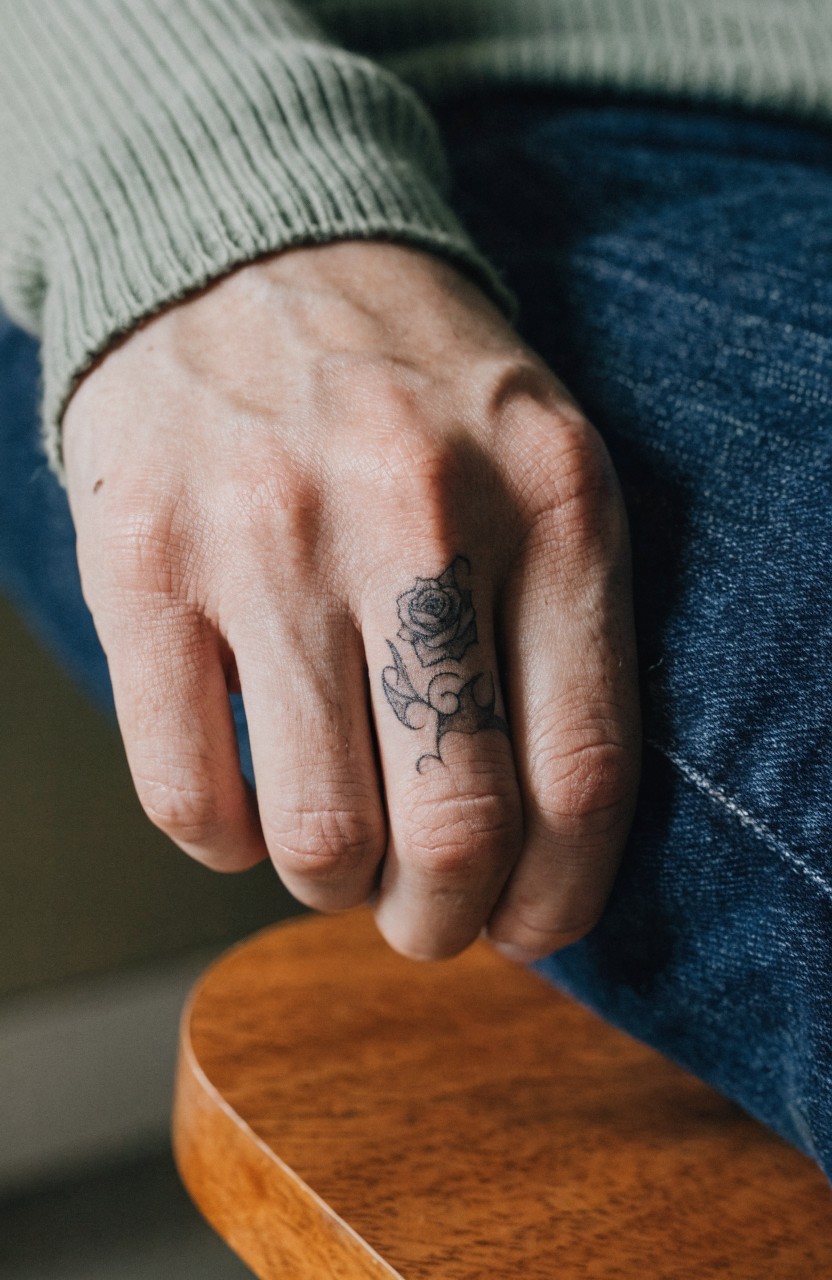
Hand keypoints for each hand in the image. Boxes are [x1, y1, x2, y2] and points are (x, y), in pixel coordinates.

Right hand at [63, 240, 639, 960]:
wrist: (250, 252)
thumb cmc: (415, 392)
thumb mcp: (546, 468)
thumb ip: (569, 637)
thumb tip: (539, 853)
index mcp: (548, 499)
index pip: (580, 775)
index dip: (557, 897)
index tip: (528, 923)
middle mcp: (412, 516)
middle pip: (454, 828)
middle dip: (442, 921)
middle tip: (426, 915)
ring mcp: (266, 539)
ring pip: (319, 835)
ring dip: (336, 884)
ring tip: (342, 850)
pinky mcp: (143, 564)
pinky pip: (188, 797)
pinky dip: (228, 843)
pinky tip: (251, 802)